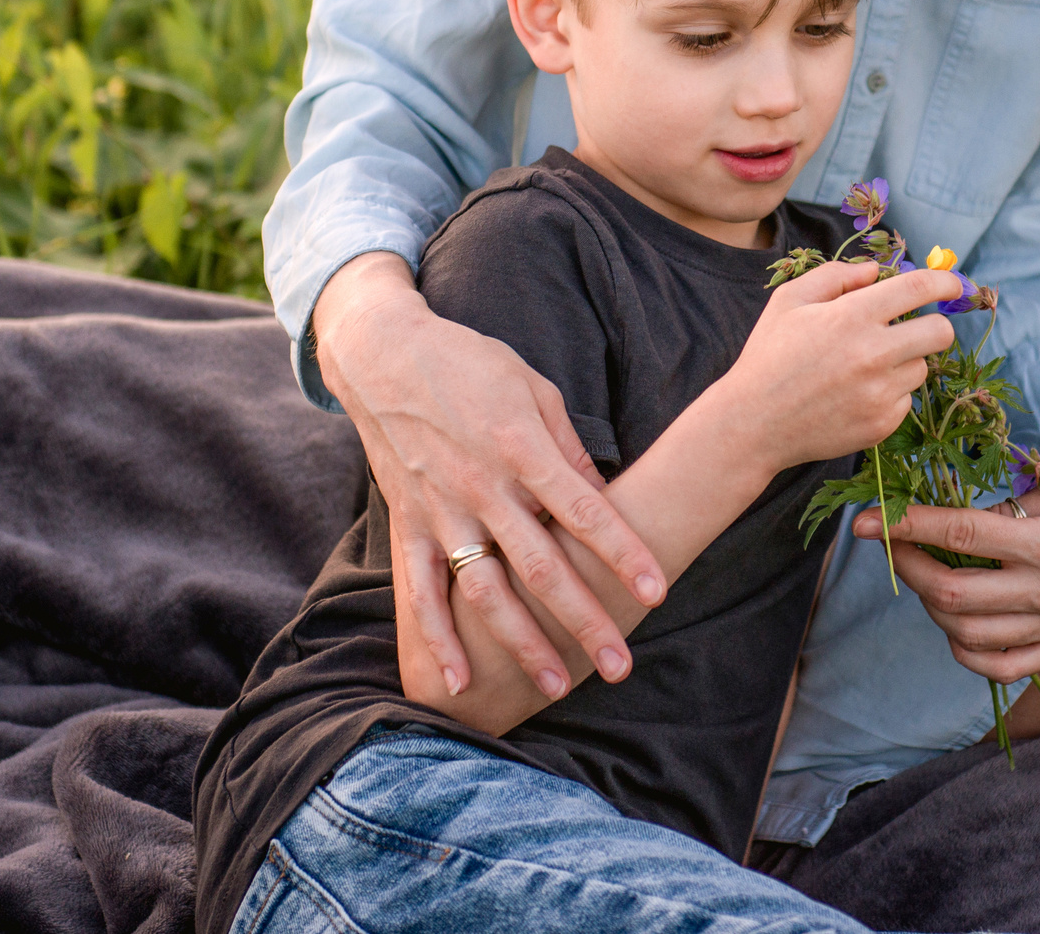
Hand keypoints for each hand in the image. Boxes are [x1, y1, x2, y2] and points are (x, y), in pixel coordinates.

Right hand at [315, 253, 665, 700]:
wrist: (382, 353)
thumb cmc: (468, 363)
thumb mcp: (533, 388)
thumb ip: (567, 447)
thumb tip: (601, 494)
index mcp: (521, 448)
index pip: (584, 511)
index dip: (622, 552)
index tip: (657, 590)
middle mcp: (482, 487)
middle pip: (542, 566)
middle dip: (584, 619)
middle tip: (621, 666)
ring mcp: (441, 510)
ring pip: (486, 592)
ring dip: (523, 643)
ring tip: (560, 685)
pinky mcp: (407, 524)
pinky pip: (421, 592)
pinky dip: (437, 638)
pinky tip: (459, 681)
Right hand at [708, 262, 967, 472]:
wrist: (752, 424)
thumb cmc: (768, 356)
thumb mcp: (788, 301)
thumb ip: (835, 276)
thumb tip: (876, 272)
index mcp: (852, 316)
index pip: (918, 289)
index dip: (943, 281)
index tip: (953, 283)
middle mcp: (874, 354)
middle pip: (940, 333)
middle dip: (935, 325)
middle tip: (916, 328)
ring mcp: (881, 393)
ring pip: (921, 368)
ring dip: (904, 361)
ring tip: (864, 367)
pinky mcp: (882, 424)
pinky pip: (905, 400)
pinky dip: (889, 393)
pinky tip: (855, 394)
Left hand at [853, 461, 1039, 681]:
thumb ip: (1017, 502)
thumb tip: (959, 513)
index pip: (963, 535)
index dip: (907, 524)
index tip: (868, 517)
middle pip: (953, 594)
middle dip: (908, 566)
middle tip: (893, 542)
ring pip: (968, 635)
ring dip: (931, 605)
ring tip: (926, 574)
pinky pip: (1002, 668)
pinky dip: (966, 649)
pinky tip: (956, 622)